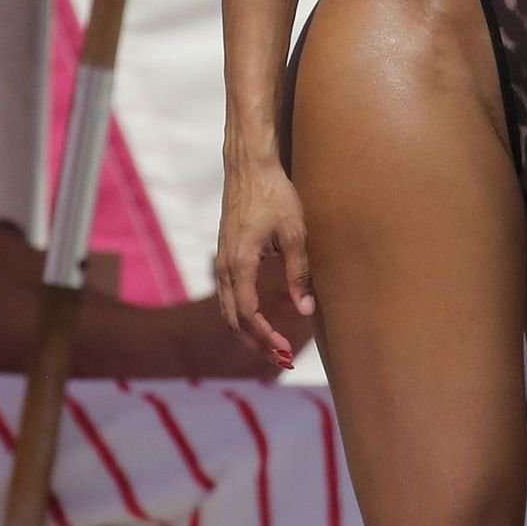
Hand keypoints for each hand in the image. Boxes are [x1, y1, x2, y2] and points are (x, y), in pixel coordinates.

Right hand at [215, 159, 314, 370]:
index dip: (266, 336)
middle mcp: (224, 266)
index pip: (248, 314)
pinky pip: (227, 294)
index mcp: (240, 263)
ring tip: (272, 345)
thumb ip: (298, 273)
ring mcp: (221, 260)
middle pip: (233, 319)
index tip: (285, 350)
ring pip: (227, 309)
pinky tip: (259, 317)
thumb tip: (305, 310)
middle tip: (282, 358)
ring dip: (247, 331)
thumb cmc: (275, 194)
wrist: (250, 166)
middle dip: (256, 342)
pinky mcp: (224, 253)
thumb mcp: (294, 232)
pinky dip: (240, 313)